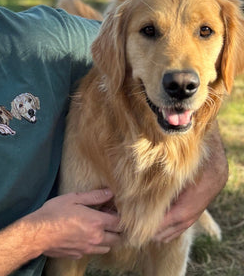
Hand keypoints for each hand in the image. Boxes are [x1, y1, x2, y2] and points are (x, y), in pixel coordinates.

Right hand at [24, 189, 120, 258]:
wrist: (38, 233)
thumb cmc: (54, 213)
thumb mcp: (73, 198)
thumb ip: (93, 196)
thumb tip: (109, 193)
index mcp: (96, 222)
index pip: (119, 222)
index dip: (118, 215)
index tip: (112, 209)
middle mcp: (96, 238)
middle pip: (117, 238)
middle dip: (116, 229)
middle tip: (107, 219)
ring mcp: (88, 249)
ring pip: (107, 247)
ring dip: (107, 239)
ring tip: (97, 228)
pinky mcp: (79, 255)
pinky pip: (93, 251)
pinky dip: (94, 245)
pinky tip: (84, 236)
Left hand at [154, 122, 227, 242]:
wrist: (199, 112)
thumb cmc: (184, 128)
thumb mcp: (174, 147)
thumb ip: (159, 167)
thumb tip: (134, 183)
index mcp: (206, 178)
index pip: (183, 210)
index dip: (163, 221)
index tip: (145, 227)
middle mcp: (212, 184)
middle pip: (187, 216)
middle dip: (165, 227)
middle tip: (145, 235)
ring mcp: (213, 184)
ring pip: (191, 215)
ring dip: (171, 226)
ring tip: (153, 235)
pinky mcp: (210, 184)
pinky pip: (194, 208)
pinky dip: (179, 218)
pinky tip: (167, 225)